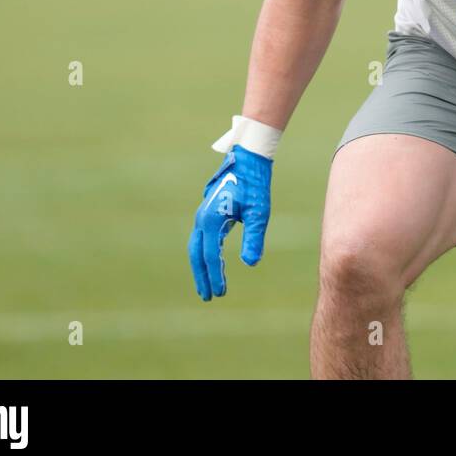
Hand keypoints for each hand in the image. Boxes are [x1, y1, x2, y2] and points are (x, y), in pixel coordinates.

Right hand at [189, 146, 272, 300]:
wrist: (248, 159)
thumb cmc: (254, 185)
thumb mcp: (258, 213)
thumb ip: (254, 238)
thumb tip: (250, 264)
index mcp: (212, 220)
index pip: (211, 256)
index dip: (215, 276)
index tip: (220, 293)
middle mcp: (202, 219)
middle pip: (196, 254)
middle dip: (201, 276)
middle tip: (207, 296)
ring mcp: (203, 215)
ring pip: (196, 246)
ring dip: (201, 265)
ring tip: (208, 283)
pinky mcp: (208, 212)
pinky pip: (202, 237)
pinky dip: (204, 252)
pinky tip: (214, 260)